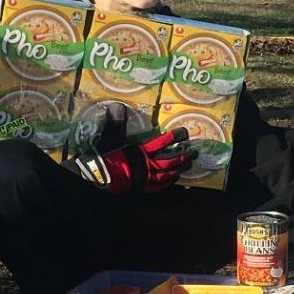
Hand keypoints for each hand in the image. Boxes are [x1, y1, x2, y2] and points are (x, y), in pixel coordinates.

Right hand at [74, 127, 195, 194]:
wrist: (99, 178)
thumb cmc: (105, 157)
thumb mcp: (110, 138)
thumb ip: (116, 123)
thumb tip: (117, 106)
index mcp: (142, 150)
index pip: (163, 141)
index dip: (175, 136)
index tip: (184, 132)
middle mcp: (149, 163)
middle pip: (172, 159)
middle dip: (184, 154)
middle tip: (195, 151)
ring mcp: (148, 177)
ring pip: (170, 172)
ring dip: (181, 167)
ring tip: (190, 163)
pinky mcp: (145, 187)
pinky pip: (162, 185)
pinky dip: (170, 181)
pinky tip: (176, 178)